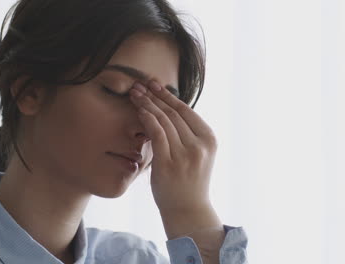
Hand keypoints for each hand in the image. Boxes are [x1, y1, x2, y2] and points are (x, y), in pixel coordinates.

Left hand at [129, 80, 217, 213]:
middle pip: (173, 113)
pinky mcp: (169, 164)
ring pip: (164, 121)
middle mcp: (199, 145)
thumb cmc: (189, 181)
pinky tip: (139, 110)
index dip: (168, 95)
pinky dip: (147, 119)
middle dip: (154, 96)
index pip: (186, 111)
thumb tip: (168, 108)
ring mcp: (185, 155)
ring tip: (135, 94)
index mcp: (209, 139)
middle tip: (139, 84)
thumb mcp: (197, 153)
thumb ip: (187, 134)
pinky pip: (157, 134)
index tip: (155, 84)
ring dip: (148, 104)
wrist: (188, 210)